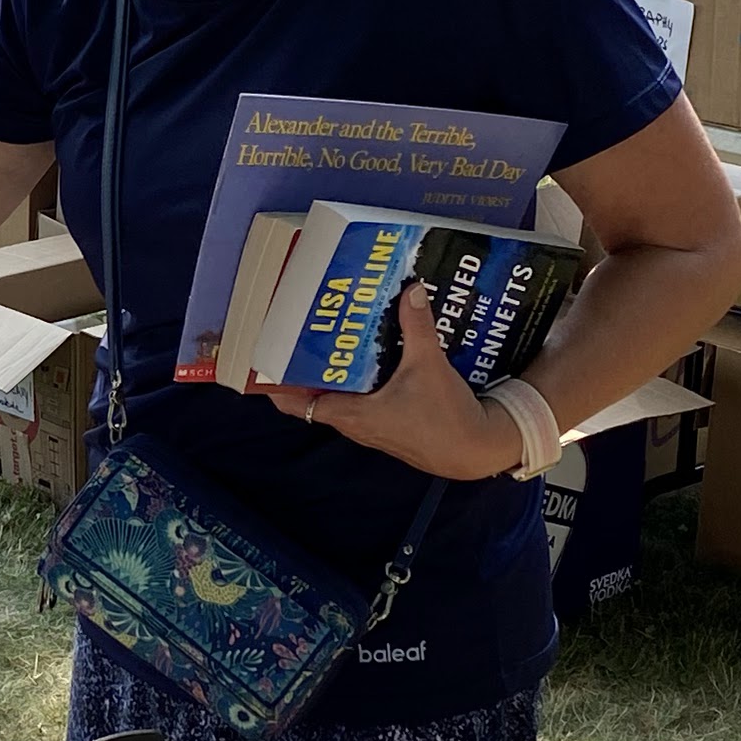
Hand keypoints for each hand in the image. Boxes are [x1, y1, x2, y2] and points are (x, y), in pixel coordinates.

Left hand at [261, 285, 531, 481]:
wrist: (476, 451)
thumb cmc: (445, 417)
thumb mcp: (430, 366)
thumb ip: (417, 327)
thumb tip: (410, 289)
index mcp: (351, 414)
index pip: (297, 402)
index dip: (276, 383)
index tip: (264, 358)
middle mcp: (355, 423)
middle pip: (317, 392)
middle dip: (308, 364)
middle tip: (304, 328)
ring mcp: (372, 425)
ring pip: (341, 394)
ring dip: (336, 370)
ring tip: (335, 334)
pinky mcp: (390, 423)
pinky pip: (364, 397)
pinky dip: (361, 378)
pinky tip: (374, 354)